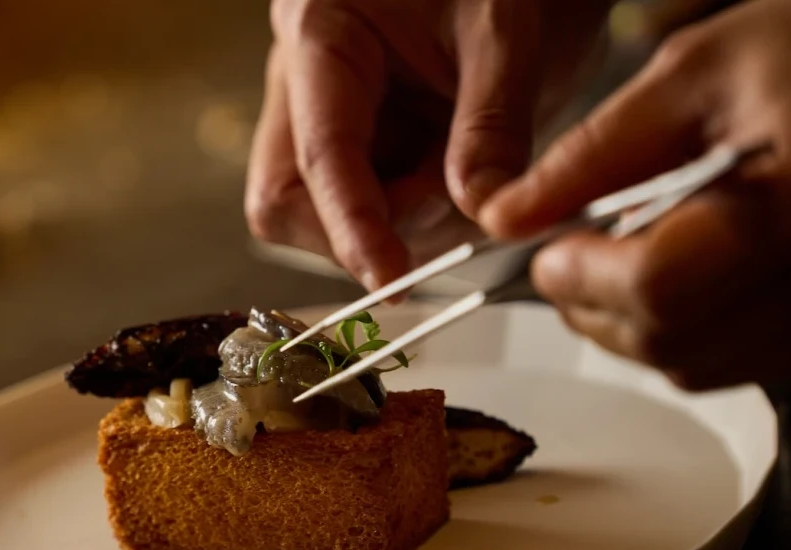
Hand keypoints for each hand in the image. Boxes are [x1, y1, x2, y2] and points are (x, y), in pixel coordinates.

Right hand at [245, 0, 611, 289]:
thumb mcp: (506, 31)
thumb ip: (492, 124)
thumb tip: (481, 213)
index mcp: (320, 30)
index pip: (317, 154)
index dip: (351, 226)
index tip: (389, 279)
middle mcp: (303, 79)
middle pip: (285, 199)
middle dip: (358, 229)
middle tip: (444, 204)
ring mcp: (320, 116)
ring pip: (320, 216)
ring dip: (397, 225)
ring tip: (464, 169)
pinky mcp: (352, 145)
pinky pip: (363, 211)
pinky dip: (414, 218)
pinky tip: (453, 175)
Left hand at [482, 0, 790, 389]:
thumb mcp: (697, 73)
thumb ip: (594, 151)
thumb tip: (508, 214)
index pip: (661, 284)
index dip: (582, 275)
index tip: (546, 247)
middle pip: (672, 340)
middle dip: (594, 305)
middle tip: (568, 255)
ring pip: (697, 366)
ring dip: (631, 325)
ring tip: (617, 259)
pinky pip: (738, 364)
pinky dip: (682, 333)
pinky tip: (677, 274)